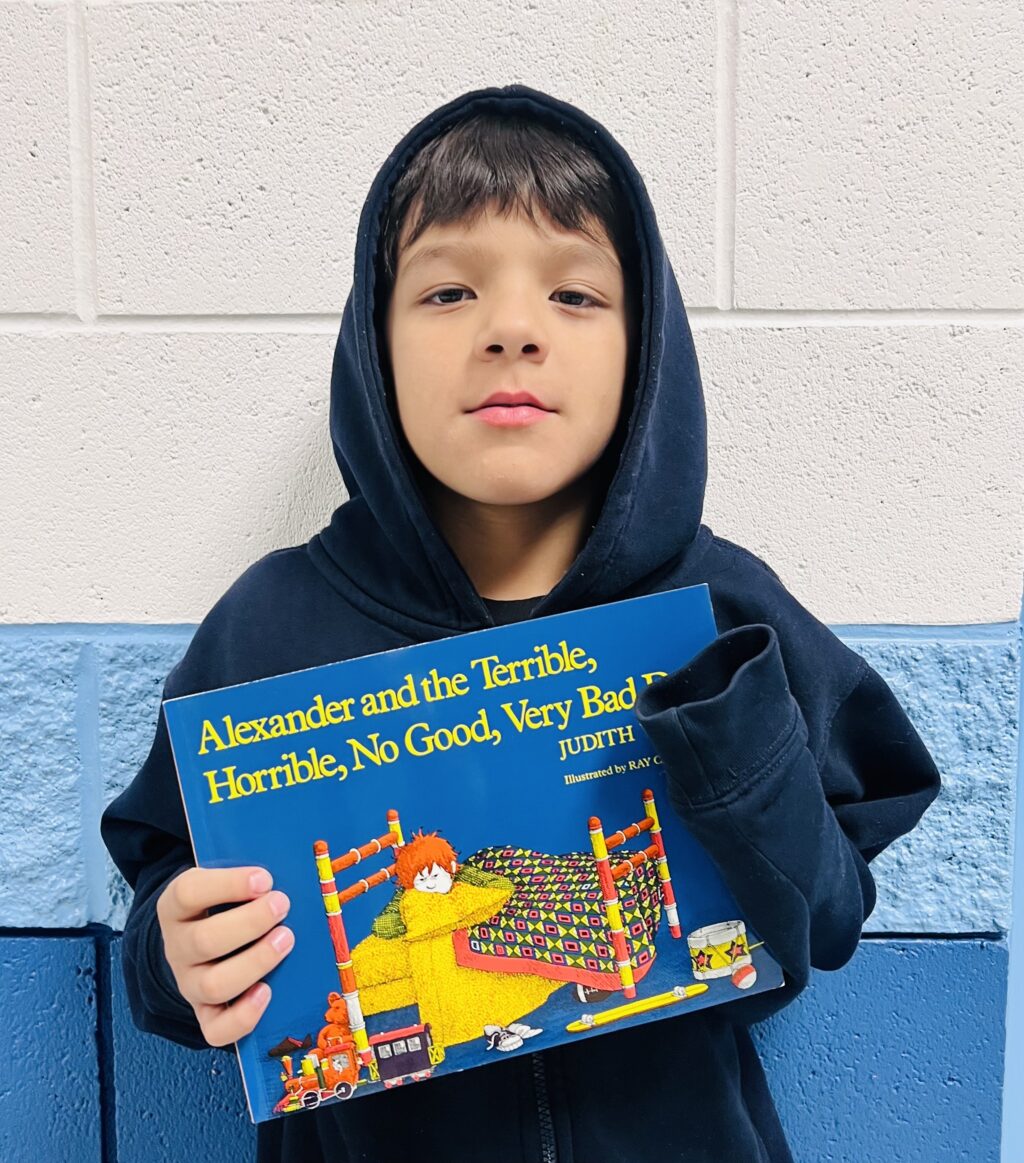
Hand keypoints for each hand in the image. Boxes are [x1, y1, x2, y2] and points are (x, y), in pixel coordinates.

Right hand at [156, 866, 293, 1046]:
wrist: (201, 940)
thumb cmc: (224, 904)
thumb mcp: (226, 884)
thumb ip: (249, 879)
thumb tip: (293, 870)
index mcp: (176, 906)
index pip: (188, 892)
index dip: (227, 885)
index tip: (264, 879)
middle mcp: (178, 947)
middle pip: (204, 941)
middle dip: (250, 923)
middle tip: (282, 905)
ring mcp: (189, 984)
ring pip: (213, 985)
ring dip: (255, 962)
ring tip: (285, 939)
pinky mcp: (205, 1014)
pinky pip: (216, 1030)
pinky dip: (243, 1016)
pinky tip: (267, 992)